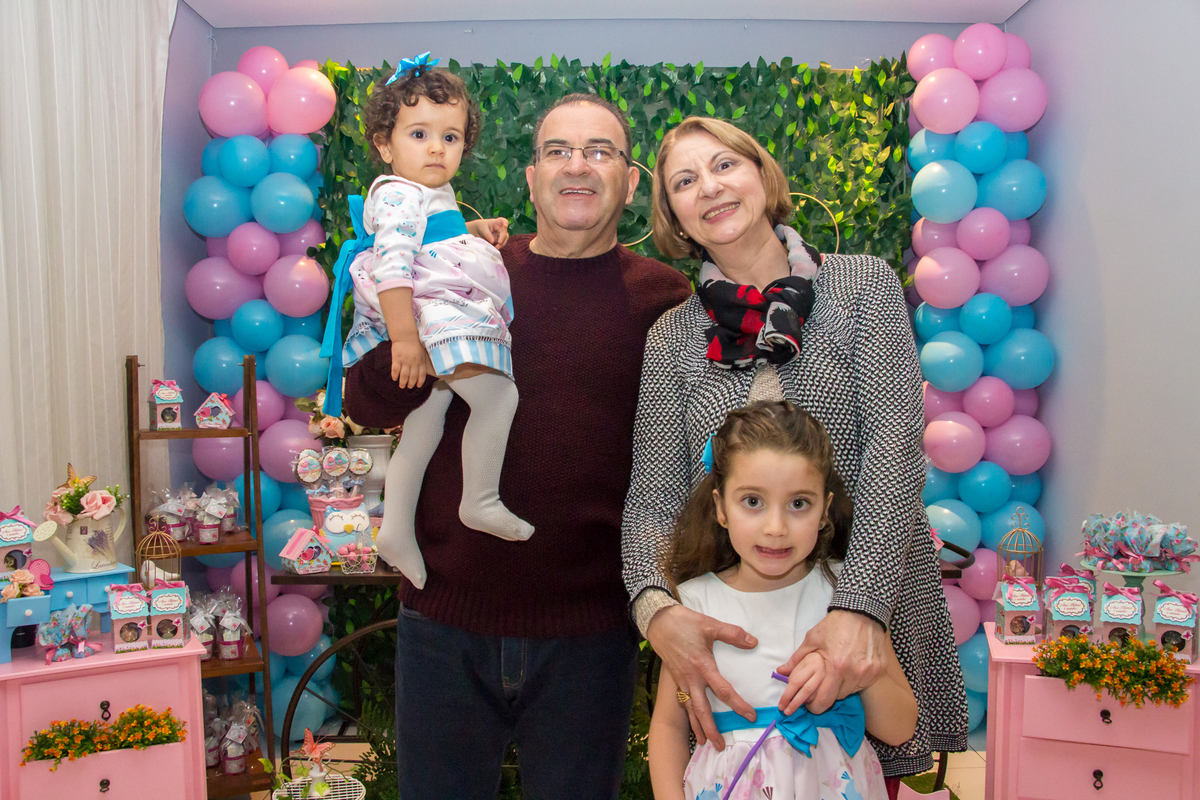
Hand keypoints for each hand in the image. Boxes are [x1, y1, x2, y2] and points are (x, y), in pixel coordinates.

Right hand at [390, 338, 428, 388]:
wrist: (405, 335)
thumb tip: (422, 370)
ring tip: (402, 386)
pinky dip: (395, 376)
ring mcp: (405, 361)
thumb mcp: (422, 352)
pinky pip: (395, 370)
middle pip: (412, 376)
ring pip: (404, 375)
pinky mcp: (396, 359)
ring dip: (403, 382)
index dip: (420, 381)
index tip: (418, 386)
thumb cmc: (415, 343)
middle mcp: (413, 362)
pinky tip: (394, 379)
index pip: (421, 374)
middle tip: (409, 387)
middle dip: (411, 383)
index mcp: (421, 361)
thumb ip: (422, 361)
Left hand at [467, 217, 508, 246]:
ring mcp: (500, 234)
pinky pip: (501, 244)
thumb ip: (488, 234)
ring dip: (502, 244)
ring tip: (496, 247)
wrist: (478, 231)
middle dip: (503, 238)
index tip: (505, 225)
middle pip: (504, 232)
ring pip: (505, 239)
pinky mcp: (499, 240)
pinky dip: (499, 246)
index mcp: (496, 222)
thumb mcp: (483, 229)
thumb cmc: (481, 227)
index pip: (502, 221)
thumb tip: (493, 241)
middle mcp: (500, 228)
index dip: (505, 222)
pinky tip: (495, 248)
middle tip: (499, 243)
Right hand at [646, 604, 757, 749]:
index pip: (723, 690)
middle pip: (702, 710)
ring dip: (697, 727)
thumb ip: (732, 634)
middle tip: (720, 746)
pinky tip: (692, 722)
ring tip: (704, 743)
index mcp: (702, 666)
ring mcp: (682, 680)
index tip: (750, 716)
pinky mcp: (676, 679)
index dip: (737, 704)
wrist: (658, 622)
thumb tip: (753, 642)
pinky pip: (683, 701)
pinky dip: (688, 715)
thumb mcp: (710, 625)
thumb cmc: (685, 623)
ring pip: (690, 709)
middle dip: (711, 729)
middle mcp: (691, 678)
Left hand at [776, 610, 887, 714]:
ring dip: (842, 688)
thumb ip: (797, 659)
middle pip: (838, 698)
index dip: (815, 706)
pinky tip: (851, 669)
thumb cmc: (835, 625)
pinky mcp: (879, 670)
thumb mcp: (812, 639)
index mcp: (836, 667)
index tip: (809, 705)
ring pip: (851, 691)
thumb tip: (781, 672)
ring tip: (837, 674)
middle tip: (822, 689)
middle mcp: (854, 673)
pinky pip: (864, 684)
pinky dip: (856, 681)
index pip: (824, 700)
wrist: (862, 612)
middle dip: (828, 696)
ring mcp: (869, 672)